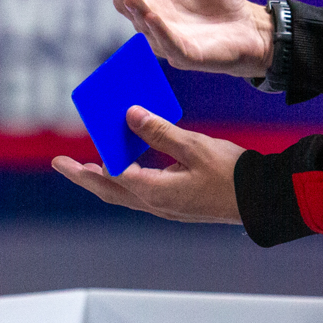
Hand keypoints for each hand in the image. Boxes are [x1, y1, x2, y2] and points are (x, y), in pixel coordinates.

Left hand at [52, 107, 244, 222]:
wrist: (261, 197)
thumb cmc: (231, 172)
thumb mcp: (192, 145)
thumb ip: (158, 131)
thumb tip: (130, 116)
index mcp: (155, 192)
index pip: (111, 177)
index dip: (88, 166)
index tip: (67, 156)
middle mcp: (156, 204)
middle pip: (110, 191)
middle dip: (84, 177)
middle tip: (61, 165)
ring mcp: (167, 206)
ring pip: (125, 193)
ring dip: (105, 179)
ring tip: (89, 164)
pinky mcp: (178, 203)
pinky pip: (143, 191)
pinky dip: (128, 178)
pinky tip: (131, 163)